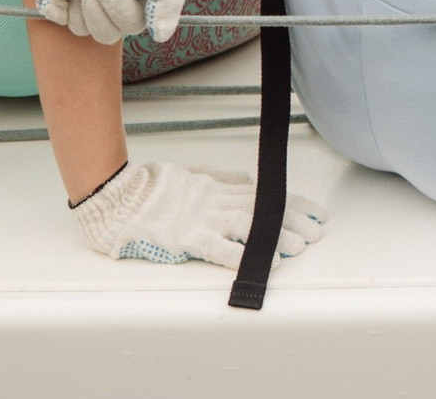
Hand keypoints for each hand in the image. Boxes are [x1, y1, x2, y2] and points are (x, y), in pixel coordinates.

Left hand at [25, 0, 185, 42]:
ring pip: (80, 29)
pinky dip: (57, 0)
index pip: (131, 26)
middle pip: (106, 33)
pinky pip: (57, 19)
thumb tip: (162, 35)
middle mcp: (112, 4)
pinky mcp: (60, 0)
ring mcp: (84, 3)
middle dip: (94, 4)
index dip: (119, 8)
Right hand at [72, 161, 326, 267]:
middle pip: (263, 208)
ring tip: (300, 246)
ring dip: (277, 236)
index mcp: (217, 187)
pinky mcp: (186, 237)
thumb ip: (221, 178)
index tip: (317, 212)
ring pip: (249, 225)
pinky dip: (243, 255)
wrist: (117, 197)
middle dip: (294, 220)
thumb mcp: (192, 175)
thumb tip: (248, 180)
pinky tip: (263, 262)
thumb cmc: (151, 189)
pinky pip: (218, 247)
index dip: (294, 203)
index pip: (265, 194)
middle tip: (318, 231)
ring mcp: (201, 218)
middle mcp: (215, 201)